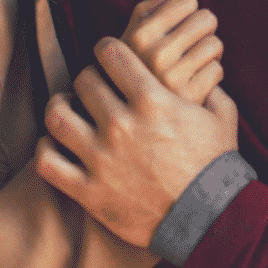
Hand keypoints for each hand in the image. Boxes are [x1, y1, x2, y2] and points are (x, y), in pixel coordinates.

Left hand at [37, 36, 238, 248]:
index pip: (110, 53)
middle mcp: (121, 124)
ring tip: (68, 110)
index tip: (109, 56)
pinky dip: (45, 149)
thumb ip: (210, 89)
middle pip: (83, 80)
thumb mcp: (222, 117)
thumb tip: (206, 73)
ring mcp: (101, 158)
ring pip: (56, 116)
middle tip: (95, 89)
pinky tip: (56, 146)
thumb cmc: (217, 166)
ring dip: (60, 108)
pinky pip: (47, 161)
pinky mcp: (89, 191)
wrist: (211, 218)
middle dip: (89, 79)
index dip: (107, 49)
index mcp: (152, 100)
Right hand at [120, 0, 223, 105]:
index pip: (187, 0)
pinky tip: (198, 84)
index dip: (188, 12)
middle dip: (203, 31)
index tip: (179, 28)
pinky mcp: (191, 97)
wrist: (137, 124)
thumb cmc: (135, 74)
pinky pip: (218, 70)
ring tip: (194, 65)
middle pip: (206, 18)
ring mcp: (172, 77)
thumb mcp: (129, 42)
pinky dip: (212, 75)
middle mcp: (153, 55)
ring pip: (215, 44)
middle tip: (191, 47)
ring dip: (210, 54)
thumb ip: (146, 12)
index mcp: (137, 36)